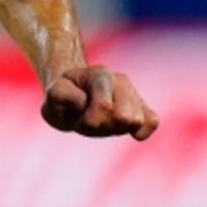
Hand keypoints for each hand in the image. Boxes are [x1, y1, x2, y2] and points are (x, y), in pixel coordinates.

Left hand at [41, 65, 157, 139]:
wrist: (73, 94)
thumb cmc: (64, 95)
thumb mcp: (53, 94)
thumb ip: (64, 95)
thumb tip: (88, 103)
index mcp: (99, 75)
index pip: (104, 106)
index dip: (89, 122)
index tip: (79, 121)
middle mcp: (121, 82)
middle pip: (123, 117)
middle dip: (102, 126)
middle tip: (89, 121)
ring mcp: (134, 94)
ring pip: (136, 122)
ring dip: (114, 130)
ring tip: (101, 121)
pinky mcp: (143, 108)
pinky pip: (152, 122)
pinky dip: (140, 131)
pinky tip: (126, 130)